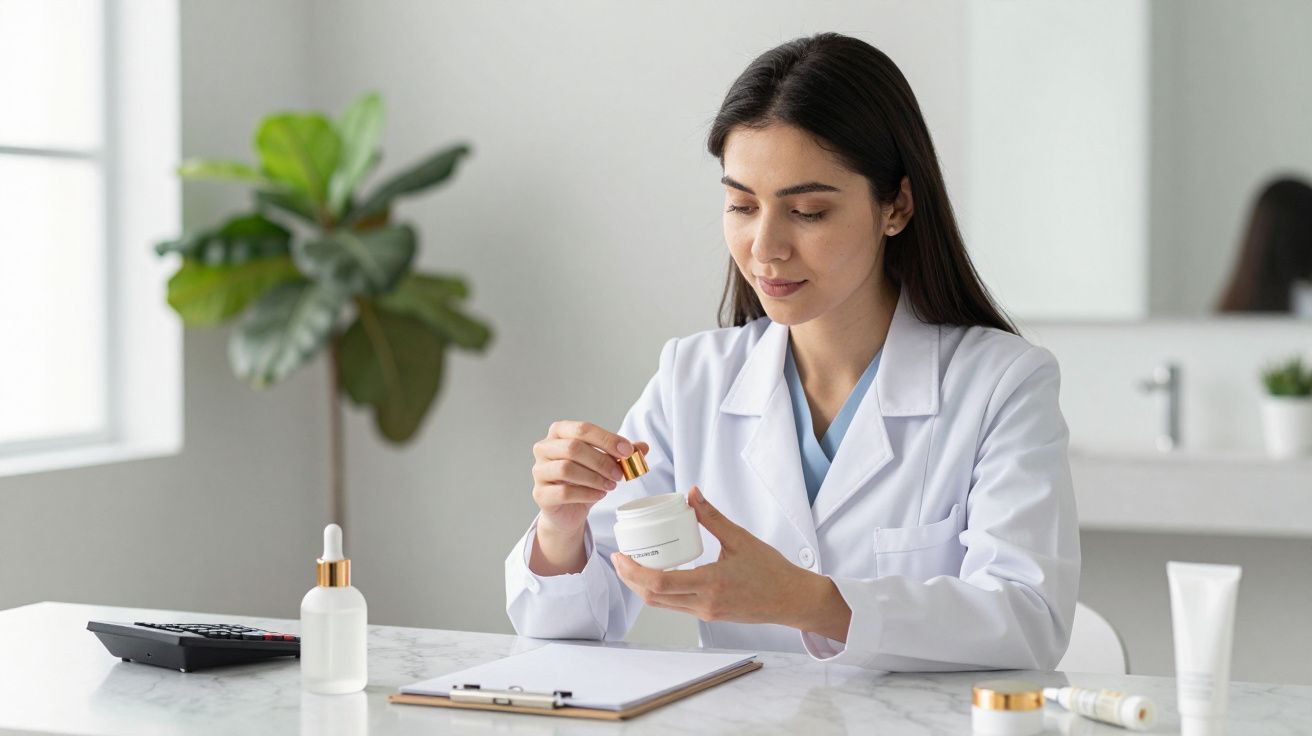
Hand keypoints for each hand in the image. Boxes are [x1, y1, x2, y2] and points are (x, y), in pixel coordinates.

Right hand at [529, 420, 647, 574]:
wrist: (568, 509)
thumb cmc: (584, 479)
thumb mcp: (606, 462)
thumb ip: (622, 454)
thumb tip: (643, 447)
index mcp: (559, 432)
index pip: (583, 429)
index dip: (607, 439)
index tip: (628, 451)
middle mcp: (544, 448)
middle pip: (573, 448)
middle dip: (602, 461)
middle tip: (620, 474)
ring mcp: (539, 471)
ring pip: (566, 469)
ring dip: (594, 477)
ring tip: (611, 485)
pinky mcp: (540, 494)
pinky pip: (564, 492)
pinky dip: (586, 493)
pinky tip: (599, 494)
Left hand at [611, 486, 851, 639]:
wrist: (791, 599)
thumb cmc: (771, 571)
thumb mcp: (740, 538)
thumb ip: (712, 517)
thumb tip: (692, 493)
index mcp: (711, 583)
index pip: (661, 583)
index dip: (634, 572)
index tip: (621, 556)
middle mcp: (705, 603)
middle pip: (653, 597)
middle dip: (630, 579)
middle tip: (618, 559)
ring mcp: (706, 612)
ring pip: (661, 605)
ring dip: (641, 587)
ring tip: (631, 566)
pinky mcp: (709, 615)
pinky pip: (674, 606)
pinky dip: (658, 592)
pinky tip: (655, 574)